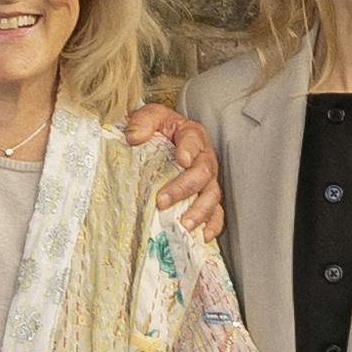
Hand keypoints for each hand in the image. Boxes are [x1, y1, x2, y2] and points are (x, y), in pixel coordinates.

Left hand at [125, 101, 221, 241]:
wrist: (166, 139)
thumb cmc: (159, 129)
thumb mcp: (150, 116)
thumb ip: (143, 121)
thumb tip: (134, 137)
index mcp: (192, 134)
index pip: (194, 140)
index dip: (189, 149)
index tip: (181, 160)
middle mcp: (205, 158)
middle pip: (203, 173)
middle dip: (184, 188)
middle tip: (163, 201)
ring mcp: (209, 180)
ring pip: (212, 196)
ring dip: (199, 211)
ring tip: (184, 224)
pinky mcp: (207, 197)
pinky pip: (217, 212)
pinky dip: (213, 225)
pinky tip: (204, 236)